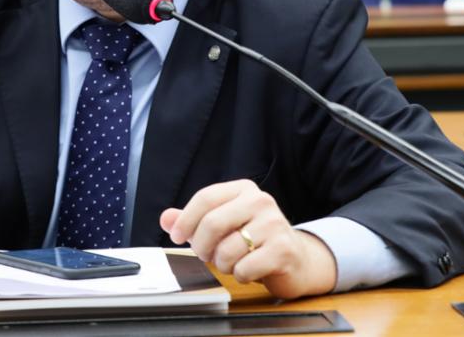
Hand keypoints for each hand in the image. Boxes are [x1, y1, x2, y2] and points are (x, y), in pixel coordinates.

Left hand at [159, 180, 337, 298]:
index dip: (186, 219)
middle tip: (205, 255)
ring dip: (222, 264)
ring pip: (227, 250)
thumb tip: (166, 218)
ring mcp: (274, 224)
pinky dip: (240, 275)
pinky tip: (248, 270)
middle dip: (201, 246)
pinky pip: (244, 268)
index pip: (206, 197)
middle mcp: (261, 201)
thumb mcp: (224, 224)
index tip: (176, 235)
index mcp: (244, 189)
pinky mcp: (283, 250)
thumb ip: (194, 220)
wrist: (298, 260)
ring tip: (232, 262)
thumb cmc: (255, 240)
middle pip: (213, 223)